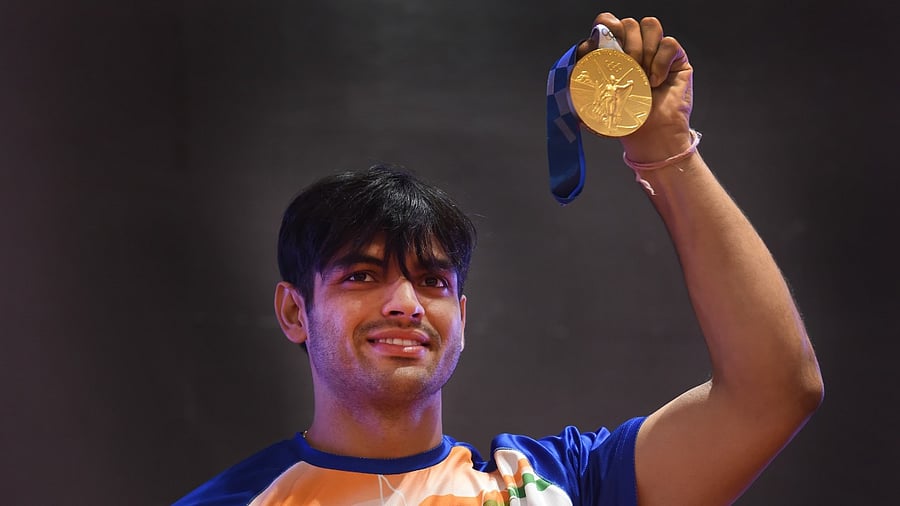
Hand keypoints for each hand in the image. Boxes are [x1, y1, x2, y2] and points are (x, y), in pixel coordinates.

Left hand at [576, 13, 693, 162]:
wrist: (651, 137)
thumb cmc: (626, 121)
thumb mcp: (596, 104)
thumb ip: (583, 85)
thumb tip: (576, 64)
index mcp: (613, 55)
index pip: (607, 24)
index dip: (604, 27)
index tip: (599, 46)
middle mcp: (634, 49)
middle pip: (628, 23)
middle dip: (626, 43)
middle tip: (627, 67)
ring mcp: (655, 51)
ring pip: (649, 25)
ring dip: (644, 49)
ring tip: (643, 77)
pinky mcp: (675, 58)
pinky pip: (669, 42)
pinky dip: (661, 61)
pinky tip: (656, 81)